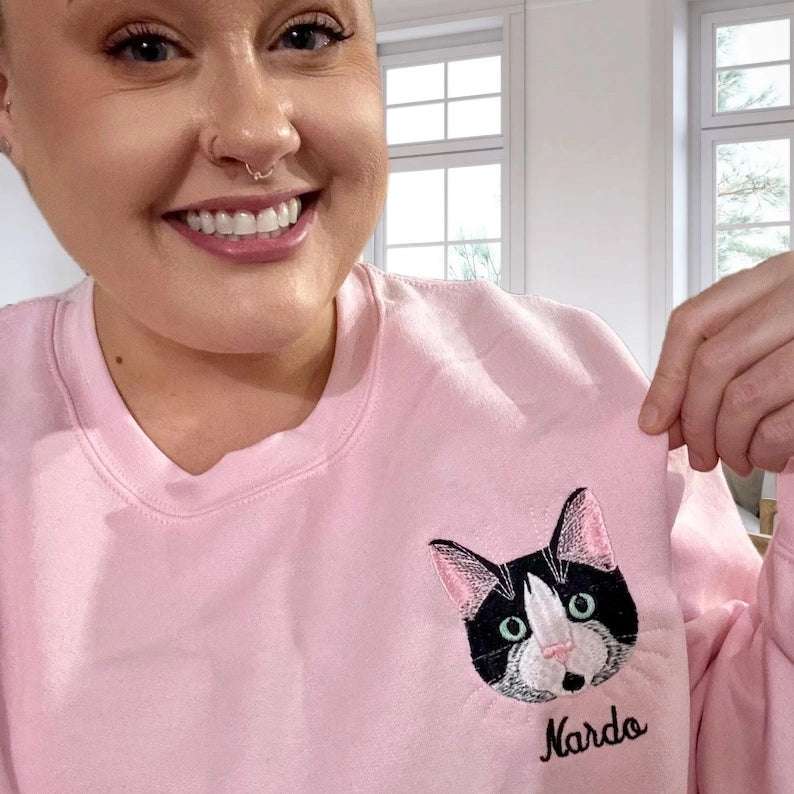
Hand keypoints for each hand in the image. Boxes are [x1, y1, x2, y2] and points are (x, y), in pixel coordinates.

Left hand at [637, 252, 793, 475]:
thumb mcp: (774, 327)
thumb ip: (723, 358)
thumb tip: (662, 420)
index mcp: (774, 277)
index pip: (693, 321)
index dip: (665, 378)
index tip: (654, 423)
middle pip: (713, 363)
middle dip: (694, 420)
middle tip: (696, 454)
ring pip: (745, 397)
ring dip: (728, 442)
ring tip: (734, 459)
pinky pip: (783, 424)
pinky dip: (765, 451)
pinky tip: (767, 457)